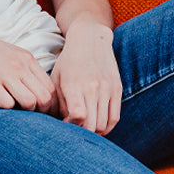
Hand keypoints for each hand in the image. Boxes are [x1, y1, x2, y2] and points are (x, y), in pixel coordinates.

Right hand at [0, 23, 57, 111]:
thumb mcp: (10, 53)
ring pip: (29, 102)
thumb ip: (24, 68)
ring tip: (14, 109)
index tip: (40, 110)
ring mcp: (4, 73)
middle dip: (40, 111)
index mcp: (27, 58)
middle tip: (29, 114)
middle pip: (44, 97)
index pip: (50, 87)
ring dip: (24, 111)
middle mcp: (20, 65)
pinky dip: (6, 109)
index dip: (49, 104)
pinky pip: (7, 104)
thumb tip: (36, 90)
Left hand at [50, 19, 121, 134]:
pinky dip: (106, 128)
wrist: (91, 40)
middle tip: (74, 132)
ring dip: (94, 133)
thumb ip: (58, 103)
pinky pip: (114, 118)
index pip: (78, 115)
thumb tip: (62, 125)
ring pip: (103, 124)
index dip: (71, 127)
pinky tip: (98, 127)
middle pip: (91, 124)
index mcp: (73, 85)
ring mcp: (107, 89)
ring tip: (85, 130)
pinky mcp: (117, 90)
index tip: (65, 125)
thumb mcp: (56, 79)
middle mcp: (92, 88)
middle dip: (82, 134)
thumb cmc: (68, 62)